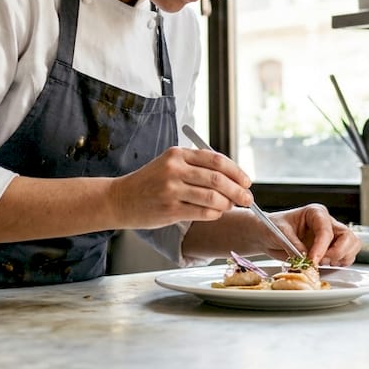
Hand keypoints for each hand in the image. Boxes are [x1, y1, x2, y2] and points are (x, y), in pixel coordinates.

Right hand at [109, 146, 253, 228]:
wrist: (121, 199)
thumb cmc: (150, 183)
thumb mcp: (170, 165)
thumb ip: (197, 167)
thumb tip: (232, 178)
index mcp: (177, 154)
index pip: (216, 159)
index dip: (236, 171)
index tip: (246, 181)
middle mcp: (174, 169)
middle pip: (217, 179)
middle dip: (238, 190)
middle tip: (247, 198)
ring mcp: (171, 189)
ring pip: (213, 197)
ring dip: (227, 204)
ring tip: (229, 207)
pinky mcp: (170, 209)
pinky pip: (202, 213)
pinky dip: (214, 214)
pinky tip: (215, 214)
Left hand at [264, 204, 359, 266]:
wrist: (266, 235)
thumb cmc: (271, 227)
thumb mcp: (278, 232)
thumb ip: (292, 244)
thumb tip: (304, 256)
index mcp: (315, 213)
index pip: (326, 230)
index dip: (322, 247)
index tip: (313, 260)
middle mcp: (326, 223)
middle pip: (347, 236)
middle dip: (337, 252)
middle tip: (320, 261)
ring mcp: (331, 236)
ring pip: (351, 246)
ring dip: (340, 258)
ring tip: (321, 263)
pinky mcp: (330, 249)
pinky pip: (346, 257)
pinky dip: (339, 264)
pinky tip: (324, 265)